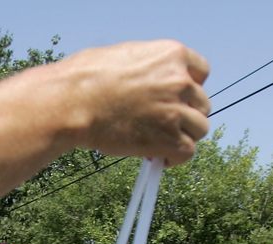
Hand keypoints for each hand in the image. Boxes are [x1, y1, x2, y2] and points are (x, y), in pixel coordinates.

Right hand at [66, 40, 209, 164]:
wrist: (72, 103)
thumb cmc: (84, 79)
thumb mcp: (124, 57)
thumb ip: (146, 68)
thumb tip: (145, 83)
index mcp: (172, 55)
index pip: (201, 73)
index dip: (188, 90)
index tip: (175, 101)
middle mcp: (180, 81)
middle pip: (200, 104)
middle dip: (184, 115)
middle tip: (162, 126)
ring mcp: (176, 111)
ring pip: (198, 129)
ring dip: (182, 137)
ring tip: (159, 144)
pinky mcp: (167, 138)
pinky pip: (186, 152)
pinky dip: (175, 158)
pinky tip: (159, 158)